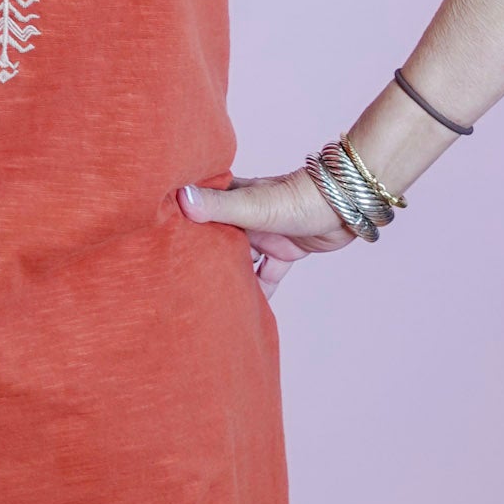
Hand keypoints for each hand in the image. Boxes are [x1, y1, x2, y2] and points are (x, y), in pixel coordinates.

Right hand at [177, 170, 352, 298]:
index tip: (156, 237)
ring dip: (230, 274)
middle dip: (202, 254)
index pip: (199, 207)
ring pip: (241, 258)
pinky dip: (259, 288)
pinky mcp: (285, 250)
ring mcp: (266, 232)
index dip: (180, 221)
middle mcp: (245, 213)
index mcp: (233, 197)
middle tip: (178, 279)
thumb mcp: (255, 204)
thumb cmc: (300, 197)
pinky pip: (267, 273)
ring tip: (207, 296)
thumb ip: (220, 205)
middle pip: (217, 237)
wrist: (348, 204)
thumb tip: (181, 199)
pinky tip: (247, 307)